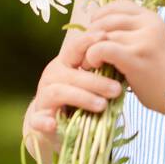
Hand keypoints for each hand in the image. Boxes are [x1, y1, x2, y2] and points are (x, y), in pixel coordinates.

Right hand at [24, 25, 124, 153]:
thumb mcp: (90, 85)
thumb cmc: (77, 100)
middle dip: (95, 81)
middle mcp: (51, 77)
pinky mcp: (37, 120)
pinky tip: (53, 124)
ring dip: (81, 98)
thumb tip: (128, 65)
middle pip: (71, 74)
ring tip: (102, 106)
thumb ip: (103, 76)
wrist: (53, 126)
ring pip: (59, 93)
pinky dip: (45, 121)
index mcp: (64, 65)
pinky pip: (38, 119)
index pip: (74, 49)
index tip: (105, 38)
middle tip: (116, 89)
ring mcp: (42, 98)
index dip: (88, 41)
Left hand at [80, 0, 164, 114]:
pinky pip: (103, 48)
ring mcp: (143, 40)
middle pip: (106, 20)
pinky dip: (92, 56)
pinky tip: (93, 65)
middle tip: (85, 50)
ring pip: (102, 34)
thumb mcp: (148, 41)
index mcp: (150, 17)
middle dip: (90, 34)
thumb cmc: (159, 70)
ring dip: (88, 48)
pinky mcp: (135, 57)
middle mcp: (148, 24)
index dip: (101, 16)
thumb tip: (94, 24)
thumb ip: (129, 30)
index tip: (95, 32)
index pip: (117, 5)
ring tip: (87, 62)